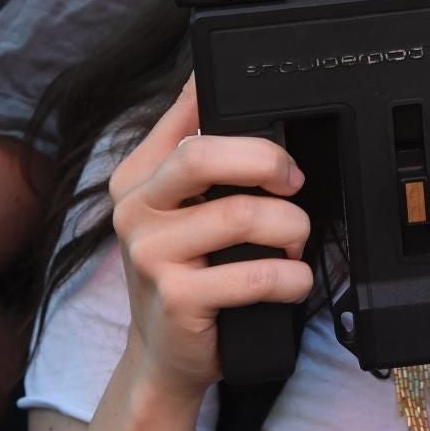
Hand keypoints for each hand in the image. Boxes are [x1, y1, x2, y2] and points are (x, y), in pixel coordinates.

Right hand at [108, 77, 312, 399]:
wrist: (168, 355)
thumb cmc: (187, 271)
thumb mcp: (181, 205)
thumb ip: (192, 143)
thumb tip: (202, 75)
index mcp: (138, 176)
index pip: (186, 118)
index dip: (240, 117)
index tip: (278, 139)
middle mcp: (134, 209)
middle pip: (204, 155)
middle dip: (267, 161)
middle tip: (294, 182)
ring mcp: (150, 255)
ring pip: (244, 215)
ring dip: (292, 229)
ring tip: (293, 244)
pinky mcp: (177, 298)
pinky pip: (256, 273)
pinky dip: (291, 277)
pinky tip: (291, 281)